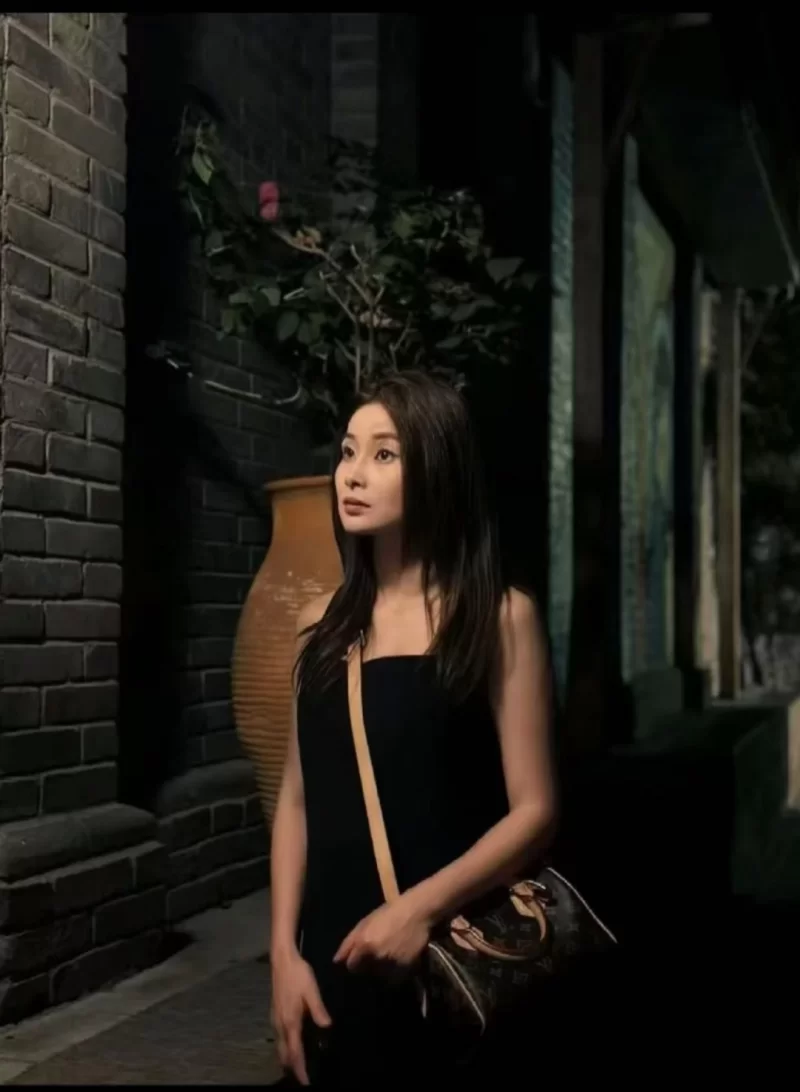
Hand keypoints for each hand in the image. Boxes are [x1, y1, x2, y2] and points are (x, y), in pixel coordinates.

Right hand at [270, 947, 330, 1085]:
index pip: (295, 1053)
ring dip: (289, 1059)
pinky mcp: (275, 1014)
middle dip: (293, 1069)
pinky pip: (279, 1039)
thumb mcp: (312, 991)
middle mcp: (280, 1025)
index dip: (300, 1070)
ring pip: (280, 1048)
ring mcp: (275, 1020)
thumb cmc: (298, 974)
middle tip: (305, 1078)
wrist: (282, 960)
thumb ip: (318, 1010)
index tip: (307, 1083)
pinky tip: (295, 1045)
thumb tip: (327, 1028)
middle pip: (284, 1055)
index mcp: (290, 1022)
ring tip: (301, 1066)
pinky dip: (286, 1048)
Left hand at [333, 896, 431, 973]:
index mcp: (364, 944)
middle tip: (378, 953)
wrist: (418, 912)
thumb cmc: (390, 913)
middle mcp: (376, 956)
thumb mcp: (366, 922)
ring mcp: (392, 963)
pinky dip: (396, 971)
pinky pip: (395, 978)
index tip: (361, 958)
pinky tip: (400, 957)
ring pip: (381, 975)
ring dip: (383, 969)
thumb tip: (336, 960)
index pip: (351, 966)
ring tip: (391, 954)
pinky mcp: (406, 968)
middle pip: (366, 972)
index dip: (355, 962)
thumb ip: (349, 942)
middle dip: (369, 966)